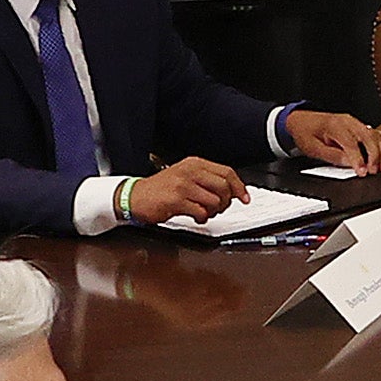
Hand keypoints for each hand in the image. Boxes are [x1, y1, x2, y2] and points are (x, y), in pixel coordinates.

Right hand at [129, 156, 247, 225]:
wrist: (135, 196)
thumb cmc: (161, 189)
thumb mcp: (185, 176)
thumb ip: (207, 180)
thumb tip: (232, 191)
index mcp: (194, 163)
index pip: (226, 172)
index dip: (239, 187)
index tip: (245, 197)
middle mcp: (190, 171)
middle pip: (224, 187)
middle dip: (225, 202)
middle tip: (218, 208)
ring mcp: (183, 185)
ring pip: (214, 201)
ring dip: (213, 211)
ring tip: (204, 212)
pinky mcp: (176, 200)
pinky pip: (201, 211)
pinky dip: (202, 217)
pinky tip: (195, 216)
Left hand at [282, 109, 380, 176]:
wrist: (303, 120)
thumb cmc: (306, 133)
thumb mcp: (313, 148)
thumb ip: (332, 156)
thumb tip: (349, 163)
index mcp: (334, 126)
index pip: (351, 143)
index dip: (358, 159)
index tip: (362, 172)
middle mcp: (348, 121)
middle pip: (368, 137)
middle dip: (375, 156)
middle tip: (374, 171)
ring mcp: (355, 122)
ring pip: (376, 134)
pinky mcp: (360, 126)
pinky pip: (376, 134)